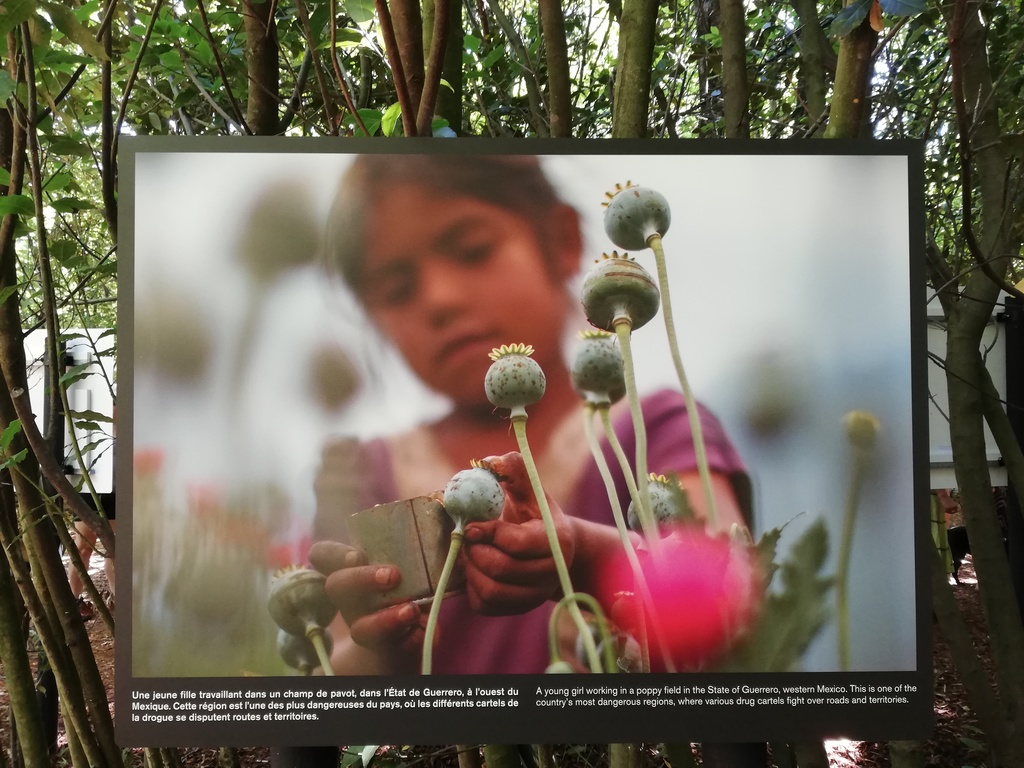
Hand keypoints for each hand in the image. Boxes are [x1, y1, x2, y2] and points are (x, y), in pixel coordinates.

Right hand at [308, 541, 425, 666]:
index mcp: (352, 570)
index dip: (333, 554)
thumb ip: (417, 537)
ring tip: (412, 610)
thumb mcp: (410, 558)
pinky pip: (390, 651)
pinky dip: (408, 641)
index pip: (324, 555)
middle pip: (337, 587)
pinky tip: (423, 631)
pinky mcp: (385, 652)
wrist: (413, 634)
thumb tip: (440, 506)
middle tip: (393, 575)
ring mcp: (364, 627)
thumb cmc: (409, 583)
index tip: (357, 555)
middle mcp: (351, 600)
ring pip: (361, 629)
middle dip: (362, 580)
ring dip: (386, 619)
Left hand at [459, 452, 574, 615]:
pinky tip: (475, 568)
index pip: (518, 543)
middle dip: (475, 552)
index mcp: (557, 540)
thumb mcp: (529, 490)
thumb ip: (514, 471)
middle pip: (501, 569)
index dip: (488, 533)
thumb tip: (490, 461)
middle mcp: (552, 573)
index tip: (470, 525)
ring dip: (470, 569)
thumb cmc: (535, 514)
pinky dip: (471, 587)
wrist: (550, 549)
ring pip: (491, 591)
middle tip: (466, 538)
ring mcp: (536, 595)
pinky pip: (485, 605)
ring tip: (468, 552)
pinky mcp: (518, 609)